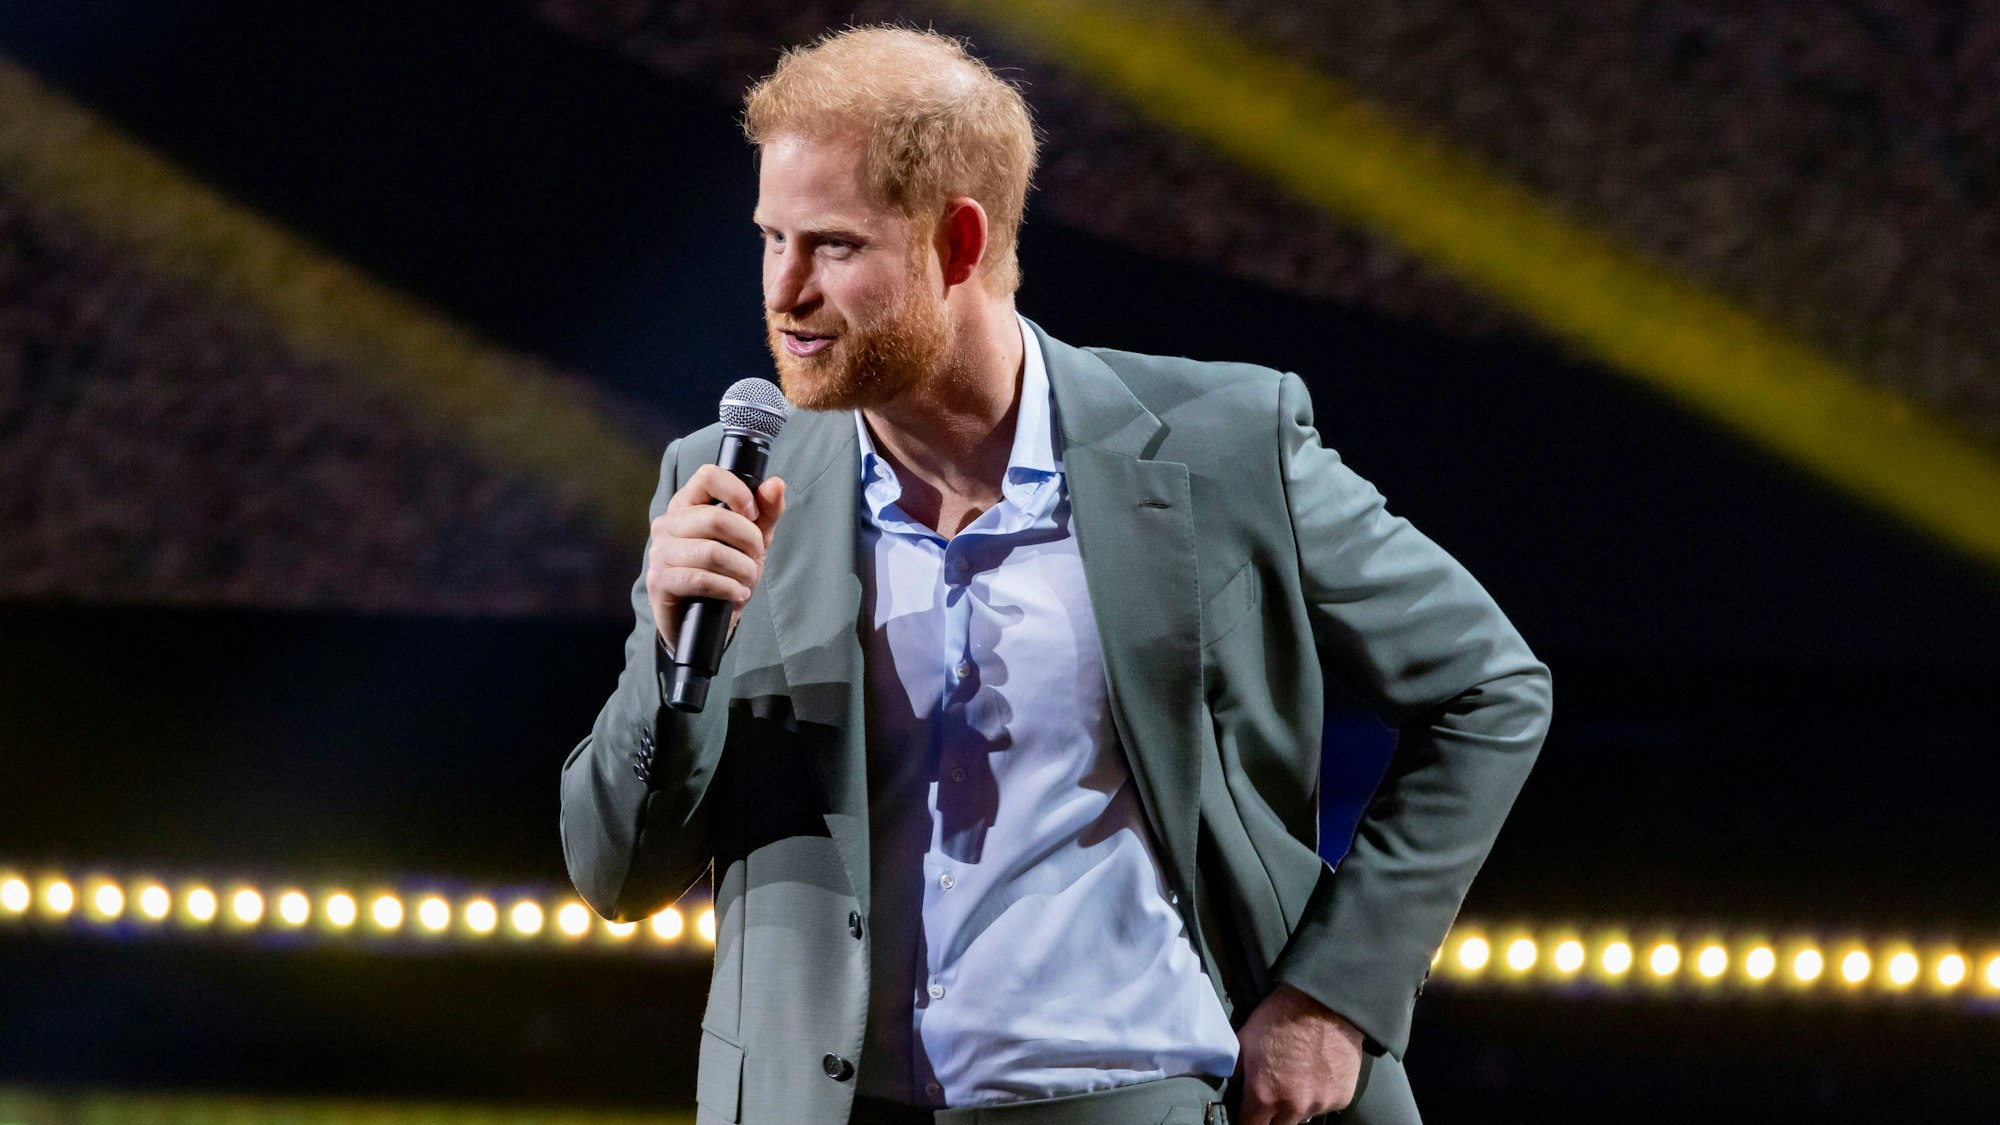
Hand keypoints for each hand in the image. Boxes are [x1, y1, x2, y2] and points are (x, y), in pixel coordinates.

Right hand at [647, 465, 785, 646]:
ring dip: (741, 570)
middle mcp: (668, 523)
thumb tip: (776, 484)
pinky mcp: (660, 581)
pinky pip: (700, 579)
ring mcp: (660, 552)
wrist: (704, 620)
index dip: (737, 492)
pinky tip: (737, 594)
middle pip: (716, 518)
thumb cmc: (725, 572)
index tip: (753, 514)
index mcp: (687, 504)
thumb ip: (766, 512)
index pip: (708, 476)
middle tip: (755, 558)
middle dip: (748, 541)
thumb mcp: (752, 540)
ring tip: (747, 580)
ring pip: (712, 552)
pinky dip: (728, 588)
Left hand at [1234, 983, 1364, 1124]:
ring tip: (1298, 1076)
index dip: (1248, 1121)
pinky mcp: (1342, 1097)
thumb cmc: (1281, 1016)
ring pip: (1304, 1116)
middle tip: (1274, 1091)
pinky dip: (1320, 1094)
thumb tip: (1235, 1090)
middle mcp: (1294, 1107)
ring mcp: (1321, 1104)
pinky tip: (1317, 1071)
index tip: (1249, 1114)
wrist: (1324, 1001)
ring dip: (1298, 1104)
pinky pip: (1326, 1105)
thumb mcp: (1245, 1040)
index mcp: (1264, 1096)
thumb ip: (1239, 1074)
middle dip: (1273, 1116)